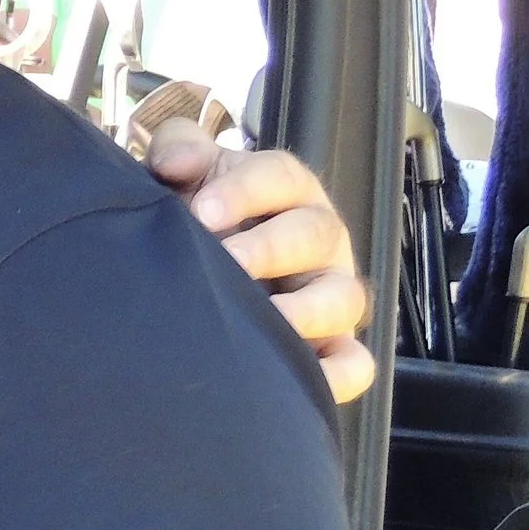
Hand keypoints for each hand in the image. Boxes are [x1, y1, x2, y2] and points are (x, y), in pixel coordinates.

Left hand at [146, 122, 374, 402]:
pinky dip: (337, 373)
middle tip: (229, 262)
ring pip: (343, 298)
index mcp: (285, 190)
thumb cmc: (196, 216)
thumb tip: (175, 162)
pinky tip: (302, 379)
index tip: (203, 210)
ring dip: (307, 311)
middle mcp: (317, 238)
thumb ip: (177, 150)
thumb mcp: (183, 174)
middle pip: (315, 234)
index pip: (280, 177)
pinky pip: (354, 364)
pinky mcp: (333, 344)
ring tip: (267, 320)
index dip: (245, 190)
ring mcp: (330, 291)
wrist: (189, 268)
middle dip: (271, 248)